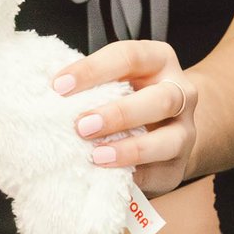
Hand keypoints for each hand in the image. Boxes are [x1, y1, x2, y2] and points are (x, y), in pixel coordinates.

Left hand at [52, 39, 200, 193]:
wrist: (162, 127)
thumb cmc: (127, 96)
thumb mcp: (116, 78)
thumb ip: (92, 83)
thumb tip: (48, 93)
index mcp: (159, 61)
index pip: (129, 56)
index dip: (93, 70)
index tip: (59, 86)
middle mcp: (181, 93)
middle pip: (161, 100)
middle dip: (120, 114)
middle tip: (82, 126)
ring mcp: (185, 131)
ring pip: (170, 140)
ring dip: (131, 149)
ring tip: (97, 156)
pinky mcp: (178, 165)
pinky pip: (160, 173)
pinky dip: (134, 176)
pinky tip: (109, 177)